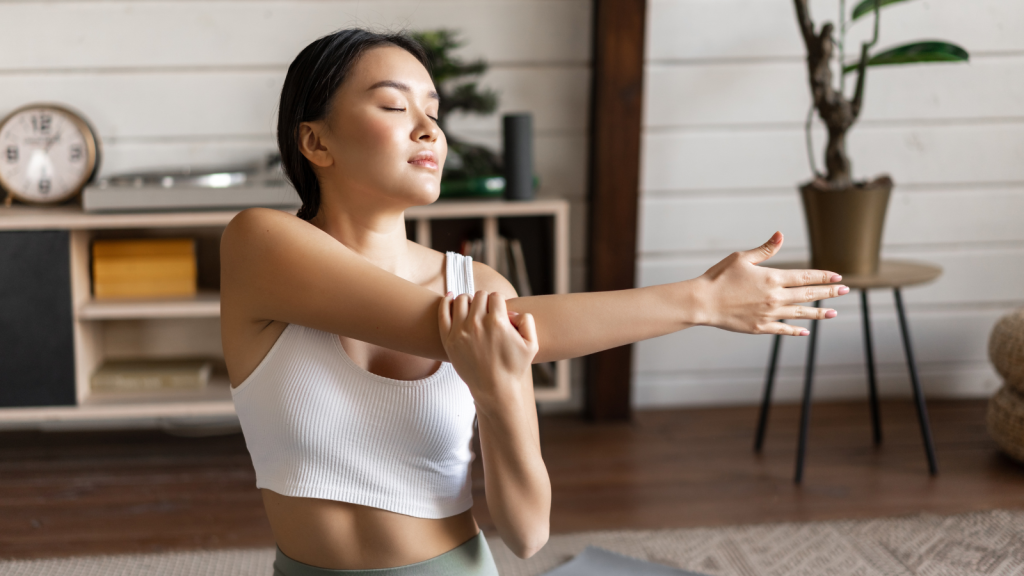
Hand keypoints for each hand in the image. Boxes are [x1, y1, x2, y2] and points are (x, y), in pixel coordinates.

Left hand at [438, 290, 538, 410]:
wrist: (495, 389)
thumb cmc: (514, 368)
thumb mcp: (531, 345)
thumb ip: (527, 321)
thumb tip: (510, 311)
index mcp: (498, 323)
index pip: (496, 296)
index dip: (499, 302)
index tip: (499, 312)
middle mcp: (478, 324)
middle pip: (480, 296)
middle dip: (486, 301)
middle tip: (488, 312)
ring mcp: (461, 331)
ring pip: (462, 300)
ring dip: (469, 300)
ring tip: (473, 309)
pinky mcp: (449, 339)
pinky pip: (443, 312)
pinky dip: (446, 302)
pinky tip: (450, 298)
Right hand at [694, 231, 848, 335]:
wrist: (703, 302)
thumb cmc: (719, 277)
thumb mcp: (742, 258)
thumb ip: (765, 250)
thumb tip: (781, 235)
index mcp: (772, 278)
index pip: (805, 277)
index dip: (823, 276)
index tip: (838, 277)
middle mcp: (775, 297)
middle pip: (808, 294)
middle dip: (829, 292)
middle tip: (845, 291)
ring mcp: (769, 314)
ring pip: (801, 313)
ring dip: (819, 312)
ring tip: (833, 312)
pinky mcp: (760, 327)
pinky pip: (784, 329)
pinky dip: (796, 330)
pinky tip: (805, 331)